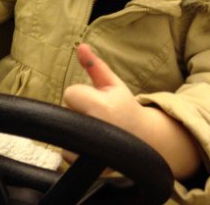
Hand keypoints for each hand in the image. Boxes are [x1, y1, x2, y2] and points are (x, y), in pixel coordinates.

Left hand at [63, 44, 201, 178]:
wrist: (144, 141)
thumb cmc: (125, 108)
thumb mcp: (113, 84)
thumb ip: (94, 65)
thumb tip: (80, 46)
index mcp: (100, 107)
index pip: (70, 93)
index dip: (81, 95)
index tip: (97, 101)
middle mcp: (94, 128)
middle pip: (66, 111)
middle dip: (78, 111)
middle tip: (98, 116)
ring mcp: (90, 149)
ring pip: (65, 131)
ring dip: (75, 129)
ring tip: (96, 130)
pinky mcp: (85, 164)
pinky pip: (65, 151)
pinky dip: (74, 148)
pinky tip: (92, 145)